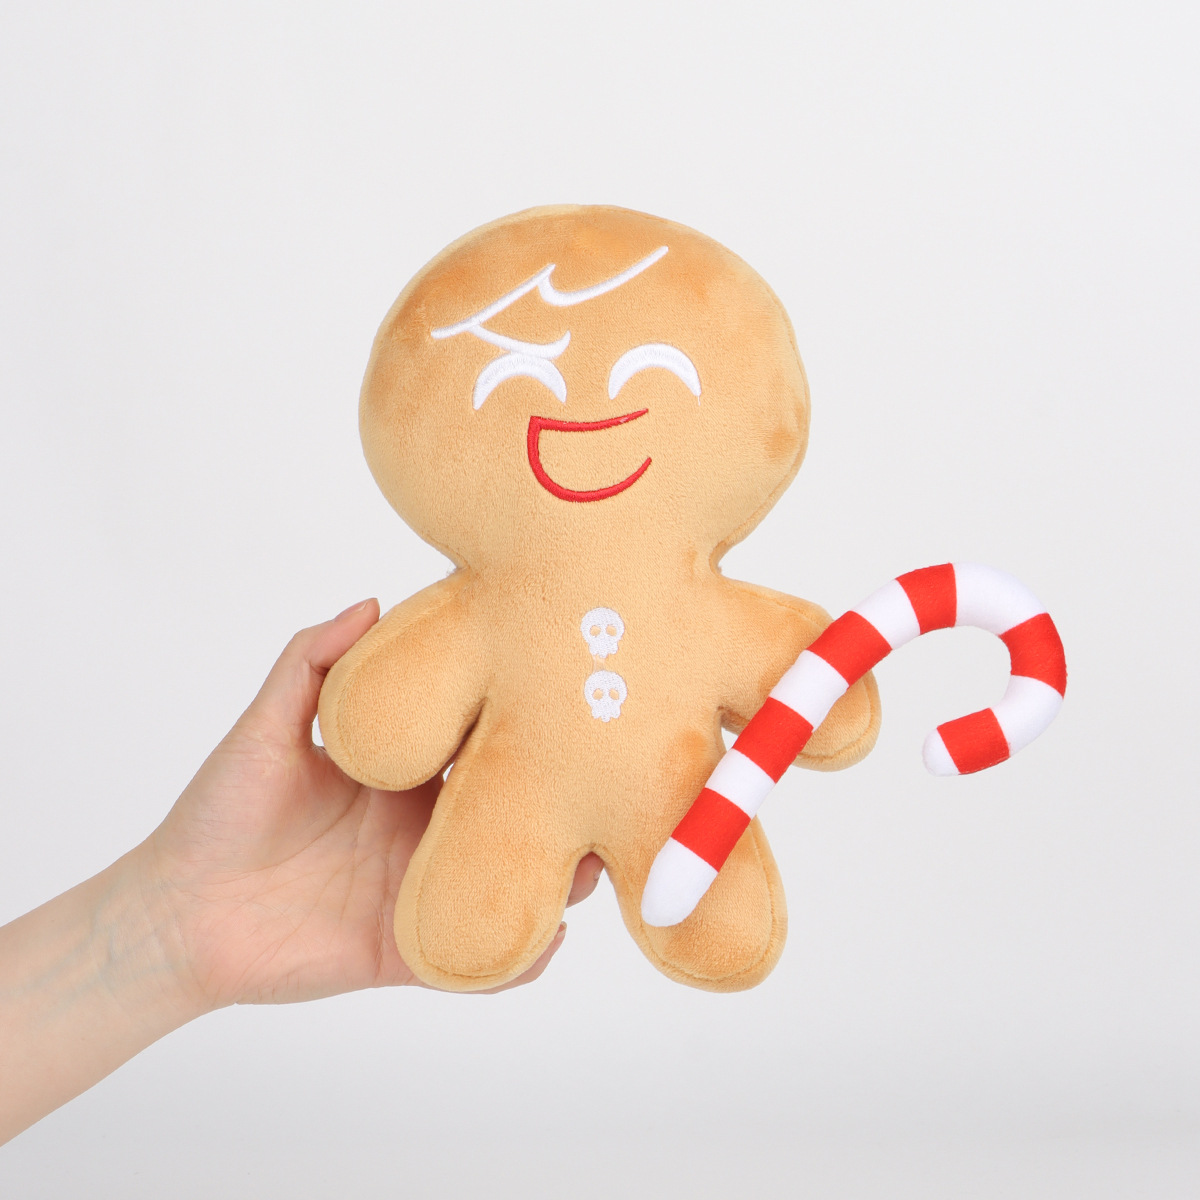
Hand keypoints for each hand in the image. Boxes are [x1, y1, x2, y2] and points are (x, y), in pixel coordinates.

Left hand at [140, 600, 602, 1009]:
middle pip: (514, 814)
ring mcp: (425, 892)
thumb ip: (313, 662)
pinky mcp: (411, 950)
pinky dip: (519, 956)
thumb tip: (371, 603)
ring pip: (511, 882)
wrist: (179, 912)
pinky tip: (547, 935)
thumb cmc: (221, 811)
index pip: (483, 746)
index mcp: (405, 778)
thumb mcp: (266, 726)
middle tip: (611, 779)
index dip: (526, 727)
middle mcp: (426, 831)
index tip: (572, 697)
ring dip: (559, 874)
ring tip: (596, 857)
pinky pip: (477, 959)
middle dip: (563, 801)